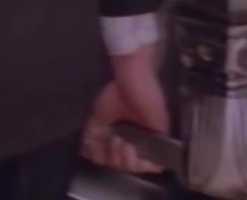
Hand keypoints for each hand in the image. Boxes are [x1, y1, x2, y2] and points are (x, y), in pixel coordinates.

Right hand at [82, 48, 168, 173]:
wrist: (130, 79)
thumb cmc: (115, 92)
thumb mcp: (97, 117)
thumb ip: (92, 135)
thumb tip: (86, 152)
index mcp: (120, 135)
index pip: (111, 158)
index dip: (102, 158)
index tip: (95, 149)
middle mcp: (134, 140)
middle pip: (123, 166)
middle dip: (113, 159)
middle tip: (111, 143)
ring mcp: (147, 140)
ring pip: (138, 166)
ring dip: (125, 161)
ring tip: (120, 143)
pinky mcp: (160, 137)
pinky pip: (155, 163)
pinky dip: (141, 162)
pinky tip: (129, 148)